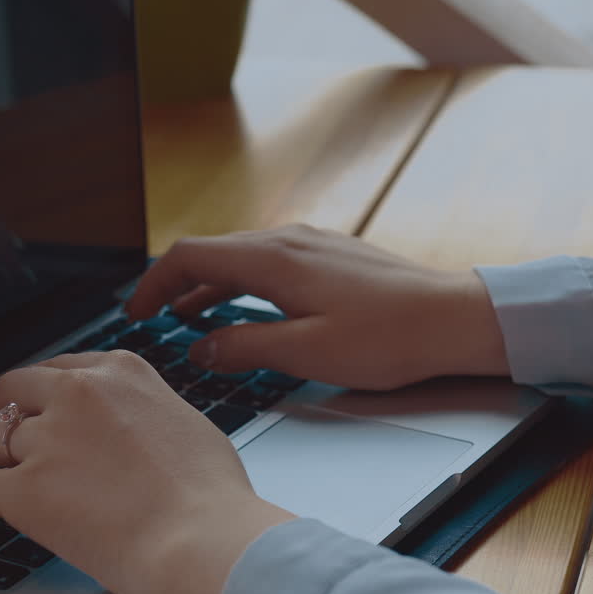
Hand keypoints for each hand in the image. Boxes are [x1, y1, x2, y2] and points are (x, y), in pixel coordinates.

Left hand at [0, 351, 293, 593]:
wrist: (201, 537)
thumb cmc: (210, 494)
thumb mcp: (184, 423)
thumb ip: (146, 412)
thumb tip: (135, 426)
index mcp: (119, 374)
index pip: (59, 370)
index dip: (33, 387)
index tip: (24, 397)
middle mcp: (77, 397)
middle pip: (12, 392)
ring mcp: (47, 441)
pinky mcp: (25, 490)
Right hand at [126, 224, 508, 389]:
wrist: (457, 318)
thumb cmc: (390, 337)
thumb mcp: (306, 353)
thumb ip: (245, 347)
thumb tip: (201, 348)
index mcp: (274, 260)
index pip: (189, 256)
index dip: (153, 283)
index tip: (135, 313)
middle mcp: (289, 240)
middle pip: (211, 253)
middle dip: (174, 285)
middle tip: (153, 319)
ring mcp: (312, 245)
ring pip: (240, 259)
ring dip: (208, 287)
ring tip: (188, 319)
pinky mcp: (330, 257)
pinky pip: (268, 264)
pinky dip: (240, 285)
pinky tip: (245, 311)